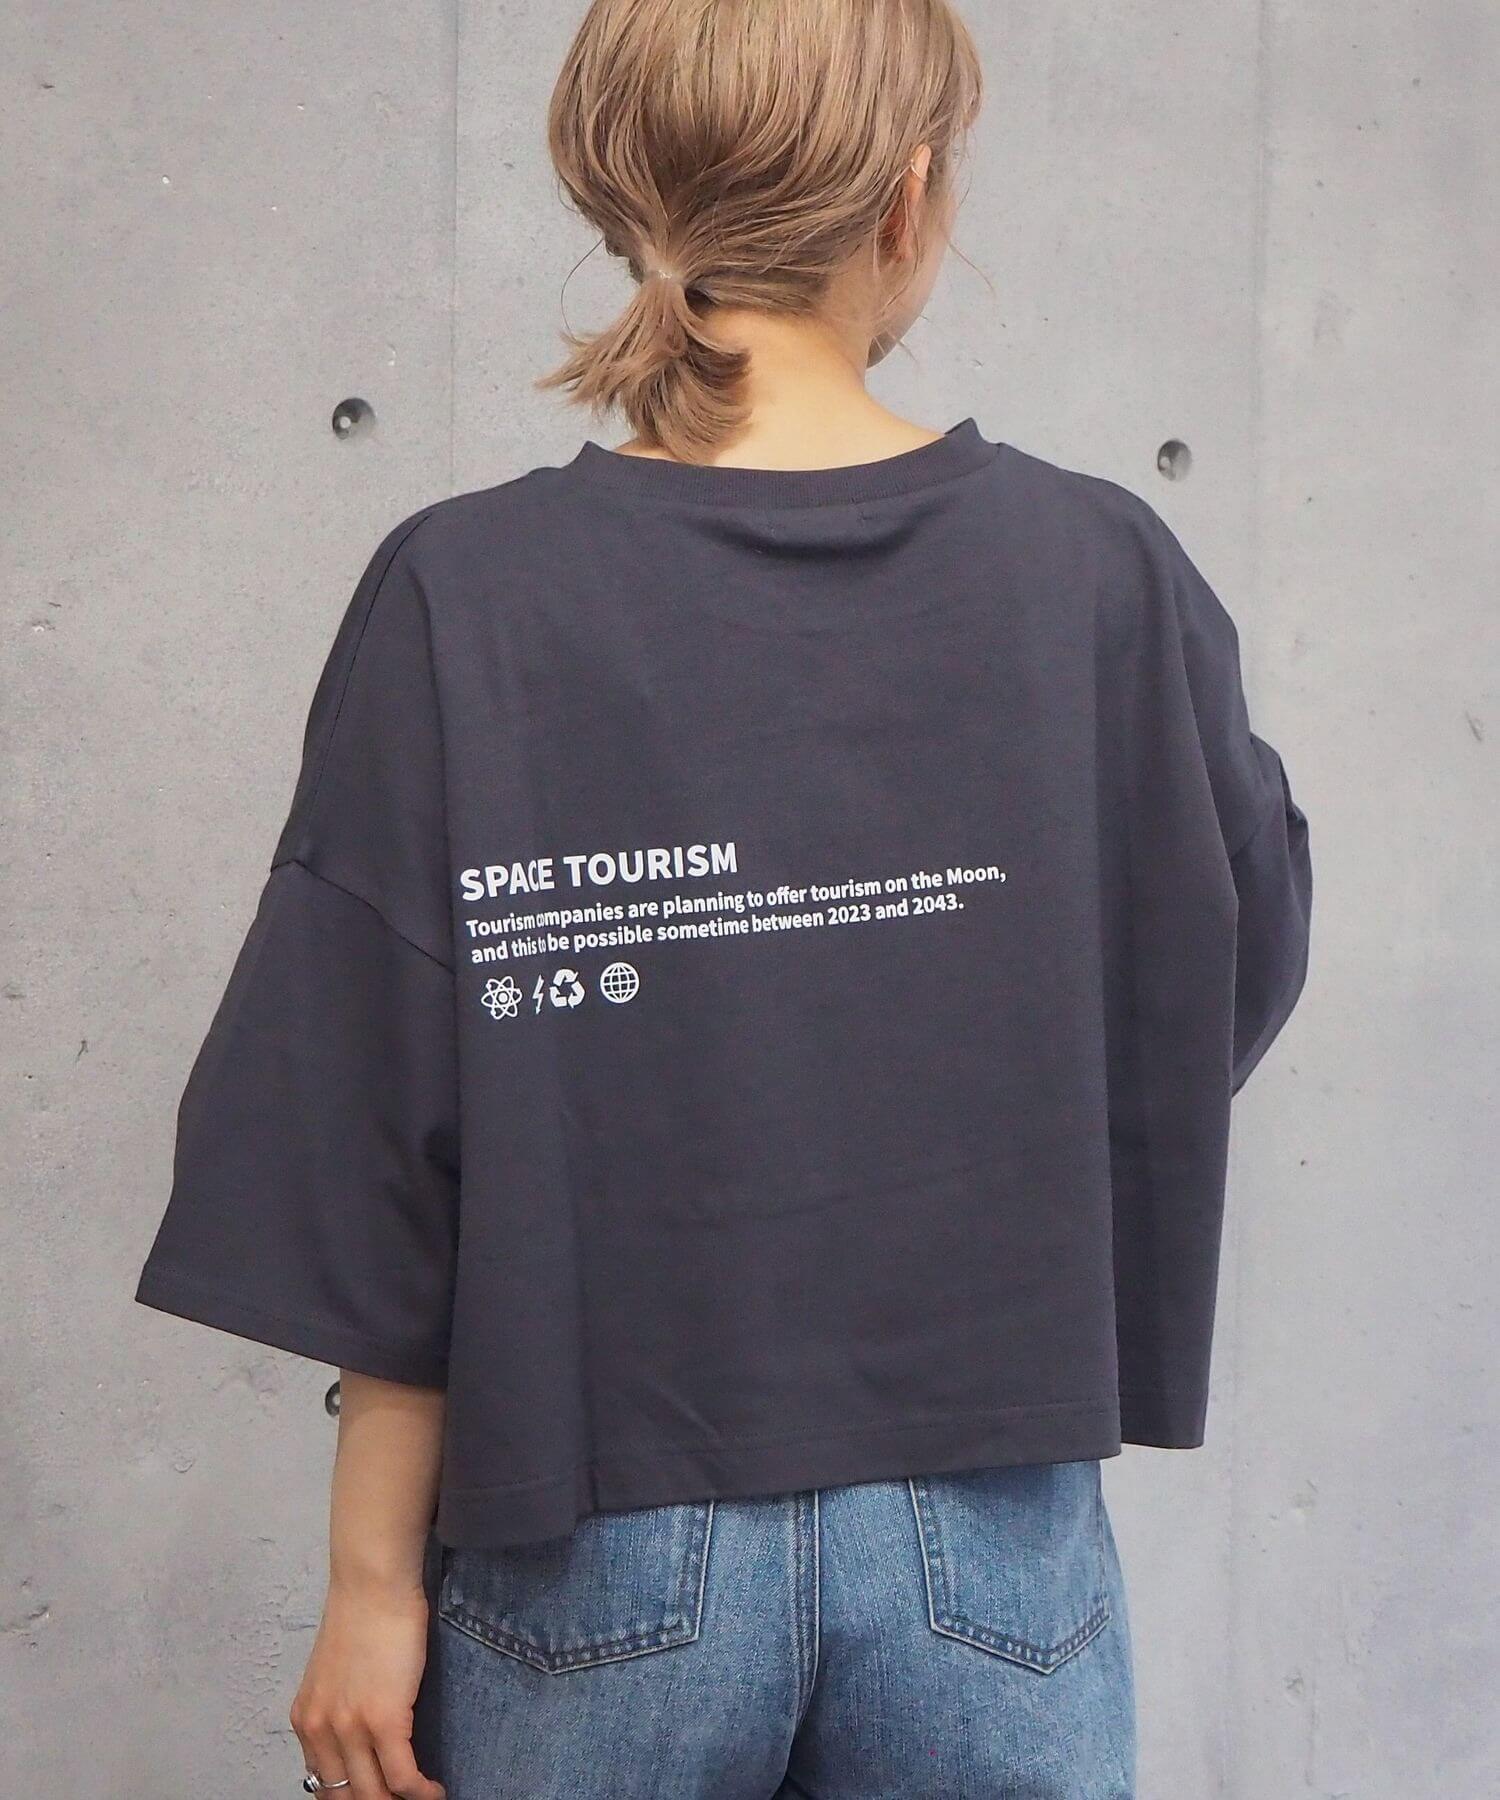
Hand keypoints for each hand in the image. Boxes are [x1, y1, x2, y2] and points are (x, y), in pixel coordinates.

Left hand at [290, 1579, 445, 1799]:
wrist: (374, 1583)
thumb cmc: (363, 1615)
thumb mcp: (335, 1672)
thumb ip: (339, 1709)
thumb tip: (359, 1741)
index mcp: (307, 1721)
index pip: (322, 1786)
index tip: (375, 1797)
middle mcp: (321, 1732)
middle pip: (346, 1799)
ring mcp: (350, 1729)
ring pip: (374, 1795)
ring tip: (422, 1799)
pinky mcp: (384, 1721)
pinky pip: (403, 1778)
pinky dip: (421, 1793)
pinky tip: (434, 1790)